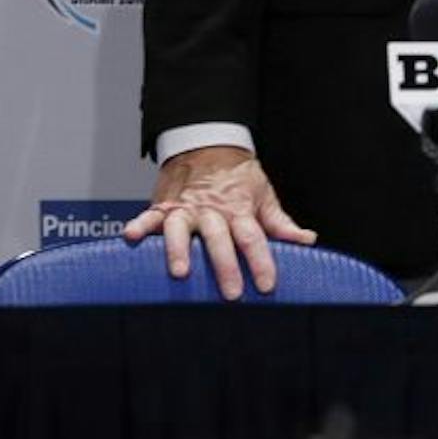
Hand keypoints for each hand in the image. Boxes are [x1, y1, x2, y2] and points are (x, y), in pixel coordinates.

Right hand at [122, 145, 315, 298]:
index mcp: (239, 210)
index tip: (267, 286)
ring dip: (180, 250)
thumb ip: (281, 223)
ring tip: (180, 272)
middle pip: (219, 239)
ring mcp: (186, 208)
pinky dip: (139, 225)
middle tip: (230, 293)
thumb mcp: (264, 196)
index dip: (262, 262)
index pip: (253, 238)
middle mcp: (212, 211)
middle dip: (225, 266)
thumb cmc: (239, 177)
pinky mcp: (164, 206)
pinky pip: (149, 216)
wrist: (209, 145)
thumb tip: (307, 241)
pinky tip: (130, 236)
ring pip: (182, 229)